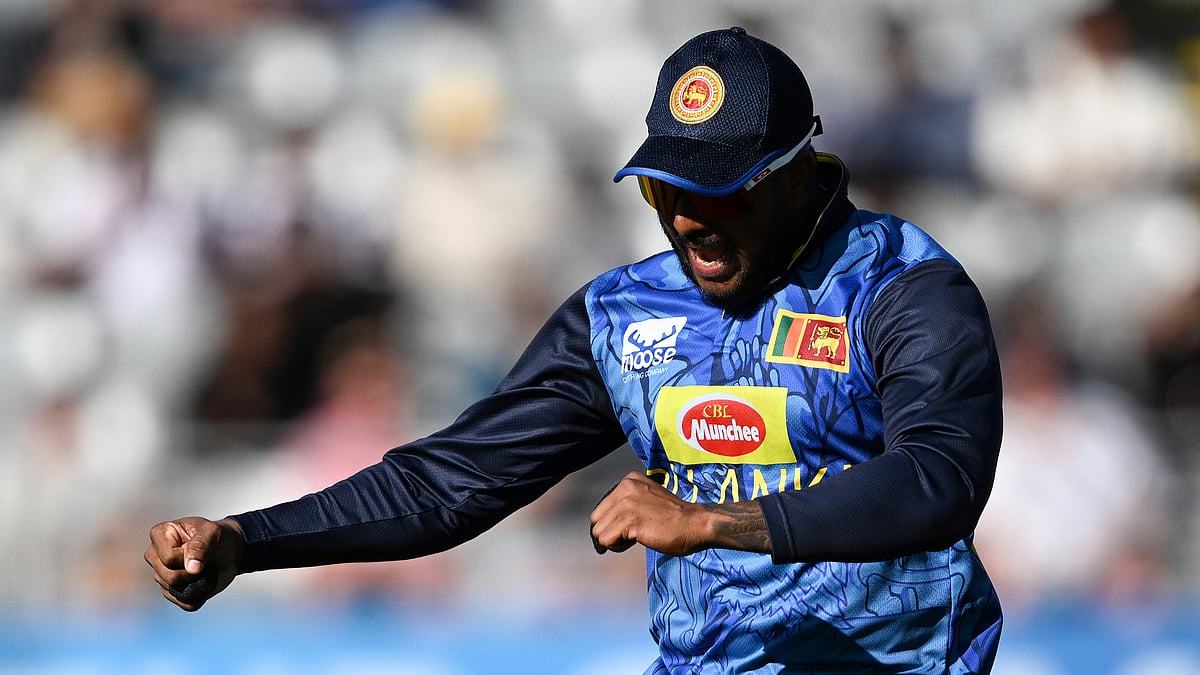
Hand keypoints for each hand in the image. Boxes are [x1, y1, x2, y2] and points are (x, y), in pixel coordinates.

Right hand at [145, 516, 244, 610]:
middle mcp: (154, 555)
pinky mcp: (171, 592)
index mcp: (160, 534)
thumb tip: (191, 569)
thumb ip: (200, 546)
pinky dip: (201, 595)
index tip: (201, 546)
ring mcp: (160, 575)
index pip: (169, 558)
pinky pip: (185, 603)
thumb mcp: (213, 533)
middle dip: (192, 572)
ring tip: (204, 568)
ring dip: (197, 582)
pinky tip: (205, 581)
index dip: (189, 557)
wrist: (230, 551)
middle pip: (169, 577)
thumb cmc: (218, 537)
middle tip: (205, 559)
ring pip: (175, 591)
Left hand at [589, 471, 772, 555]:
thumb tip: (601, 523)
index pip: (601, 508)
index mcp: (628, 480)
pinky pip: (606, 541)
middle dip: (610, 532)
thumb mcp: (646, 500)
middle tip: (632, 535)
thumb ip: (626, 503)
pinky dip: (617, 547)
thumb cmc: (674, 518)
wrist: (696, 524)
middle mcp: (625, 487)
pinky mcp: (630, 520)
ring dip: (614, 541)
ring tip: (636, 538)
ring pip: (598, 532)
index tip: (633, 526)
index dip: (613, 523)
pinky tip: (637, 542)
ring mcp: (627, 503)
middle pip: (596, 520)